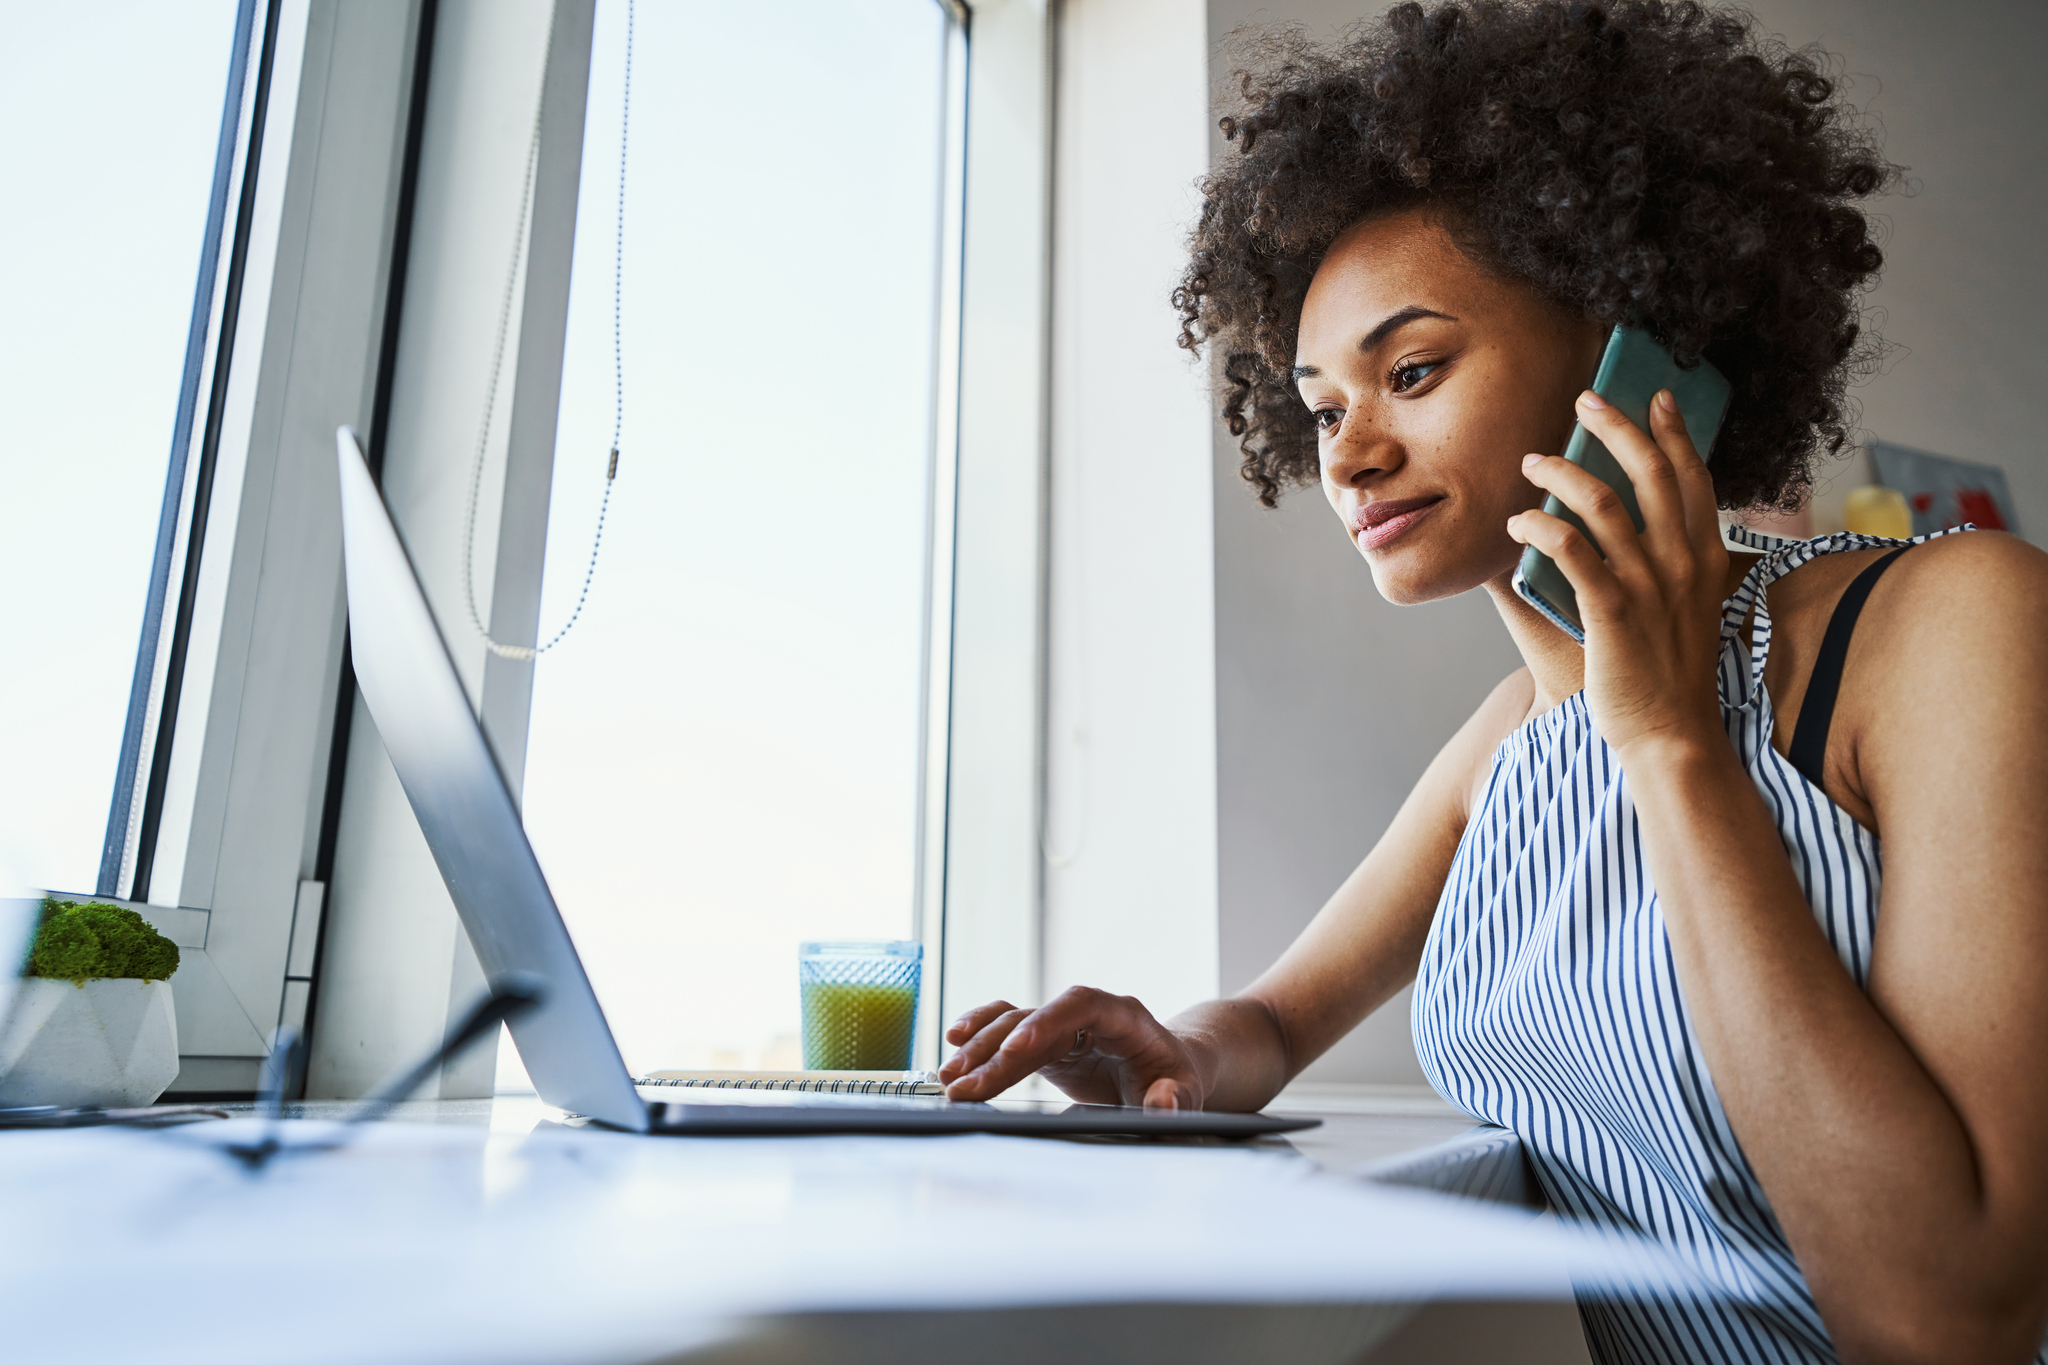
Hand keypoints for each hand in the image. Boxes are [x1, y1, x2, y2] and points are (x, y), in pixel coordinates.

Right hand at [937, 987, 1208, 1107]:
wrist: (1168, 1070)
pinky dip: (980, 1035)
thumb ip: (1176, 1099)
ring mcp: (1063, 1024)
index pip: (1081, 1004)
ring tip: (951, 1079)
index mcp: (1124, 1016)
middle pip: (1035, 1018)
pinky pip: (1007, 1028)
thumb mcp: (1186, 1092)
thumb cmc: (1176, 1078)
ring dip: (980, 1048)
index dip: (1046, 1021)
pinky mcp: (1046, 1041)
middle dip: (997, 1050)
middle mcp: (1087, 1013)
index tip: (1018, 1051)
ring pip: (1013, 1022)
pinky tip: (953, 1048)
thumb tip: (1162, 1103)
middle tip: (965, 1085)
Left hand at [1508, 388, 1730, 757]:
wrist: (1671, 737)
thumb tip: (1612, 529)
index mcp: (1704, 558)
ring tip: (1533, 461)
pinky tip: (1518, 522)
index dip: (1673, 432)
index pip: (1693, 477)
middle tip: (1584, 401)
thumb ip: (1658, 567)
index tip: (1654, 397)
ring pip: (1602, 502)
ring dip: (1561, 472)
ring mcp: (1649, 585)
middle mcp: (1682, 563)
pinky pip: (1571, 549)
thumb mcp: (1681, 610)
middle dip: (1615, 426)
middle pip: (1651, 471)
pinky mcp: (1613, 611)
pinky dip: (1540, 525)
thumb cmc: (1669, 676)